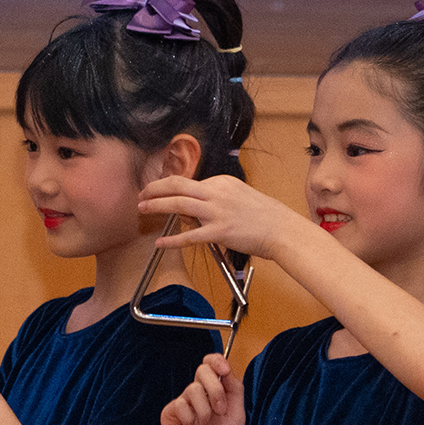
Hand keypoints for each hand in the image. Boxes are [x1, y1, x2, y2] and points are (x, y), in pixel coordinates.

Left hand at [138, 174, 308, 261]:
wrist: (281, 229)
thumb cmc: (263, 215)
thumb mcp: (239, 196)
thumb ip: (216, 199)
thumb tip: (193, 209)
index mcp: (221, 182)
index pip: (189, 182)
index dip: (170, 188)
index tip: (159, 192)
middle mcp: (217, 192)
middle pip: (177, 185)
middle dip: (155, 188)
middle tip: (141, 194)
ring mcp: (217, 212)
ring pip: (178, 204)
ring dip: (156, 205)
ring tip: (142, 208)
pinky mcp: (219, 232)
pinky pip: (189, 236)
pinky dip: (172, 240)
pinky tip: (160, 242)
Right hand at [161, 353, 244, 424]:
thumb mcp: (237, 413)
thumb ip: (234, 389)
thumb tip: (227, 369)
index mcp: (216, 391)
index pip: (212, 364)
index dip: (217, 361)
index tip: (225, 371)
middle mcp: (199, 394)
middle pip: (202, 370)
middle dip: (215, 390)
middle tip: (221, 411)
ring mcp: (184, 402)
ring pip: (193, 389)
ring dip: (205, 411)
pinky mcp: (170, 412)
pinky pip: (180, 404)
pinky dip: (190, 419)